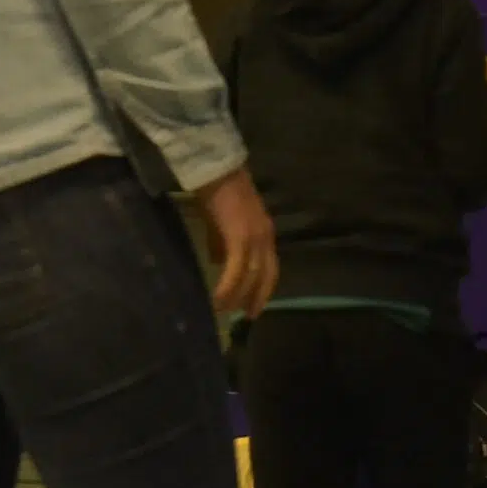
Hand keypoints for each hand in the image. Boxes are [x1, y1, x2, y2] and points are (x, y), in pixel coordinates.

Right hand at [193, 166, 276, 316]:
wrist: (216, 171)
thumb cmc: (217, 193)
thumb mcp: (223, 223)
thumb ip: (223, 242)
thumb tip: (219, 262)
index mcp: (264, 233)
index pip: (270, 267)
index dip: (263, 288)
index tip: (254, 306)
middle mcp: (265, 238)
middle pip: (266, 275)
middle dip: (256, 297)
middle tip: (246, 316)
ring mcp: (255, 238)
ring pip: (252, 275)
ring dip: (239, 295)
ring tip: (225, 311)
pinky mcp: (241, 237)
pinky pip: (237, 269)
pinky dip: (229, 286)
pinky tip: (218, 298)